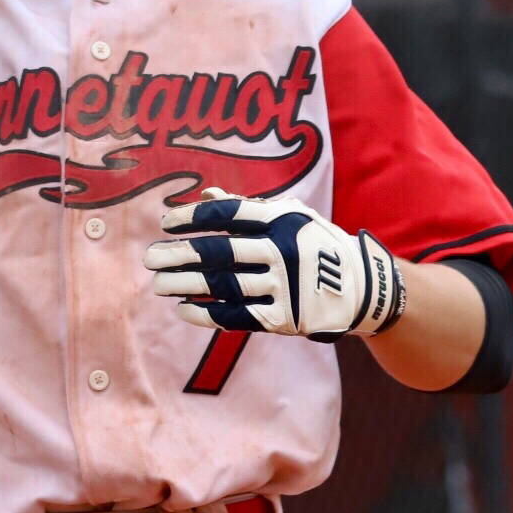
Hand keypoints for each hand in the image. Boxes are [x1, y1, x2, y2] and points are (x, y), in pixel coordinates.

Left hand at [146, 188, 406, 341]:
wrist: (364, 286)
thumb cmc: (314, 244)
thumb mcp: (291, 216)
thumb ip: (248, 208)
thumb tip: (205, 194)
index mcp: (281, 219)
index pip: (228, 213)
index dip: (193, 218)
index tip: (165, 223)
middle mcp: (283, 250)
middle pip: (220, 251)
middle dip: (180, 254)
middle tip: (149, 258)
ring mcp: (286, 285)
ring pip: (224, 284)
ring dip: (185, 284)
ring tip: (158, 283)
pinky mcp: (287, 317)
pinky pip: (238, 315)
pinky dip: (207, 313)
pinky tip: (183, 309)